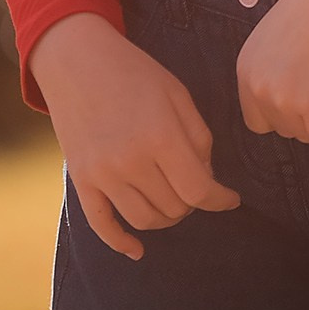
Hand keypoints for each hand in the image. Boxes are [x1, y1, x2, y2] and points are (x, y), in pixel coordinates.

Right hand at [30, 13, 239, 259]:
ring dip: (166, 218)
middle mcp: (131, 161)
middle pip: (175, 207)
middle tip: (195, 185)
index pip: (199, 190)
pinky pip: (102, 225)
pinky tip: (137, 250)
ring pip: (144, 220)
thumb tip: (207, 178)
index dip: (221, 200)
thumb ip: (199, 138)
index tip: (231, 199)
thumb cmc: (134, 72)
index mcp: (161, 136)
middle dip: (193, 202)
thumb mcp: (178, 94)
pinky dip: (121, 242)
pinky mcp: (81, 180)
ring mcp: (102, 174)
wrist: (77, 59)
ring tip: (174, 201)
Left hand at [236, 0, 308, 144]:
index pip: (256, 119)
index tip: (304, 88)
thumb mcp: (277, 37)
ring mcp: (283, 100)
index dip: (284, 109)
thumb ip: (273, 70)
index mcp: (245, 68)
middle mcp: (257, 87)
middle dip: (305, 113)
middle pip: (282, 130)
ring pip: (305, 135)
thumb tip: (285, 102)